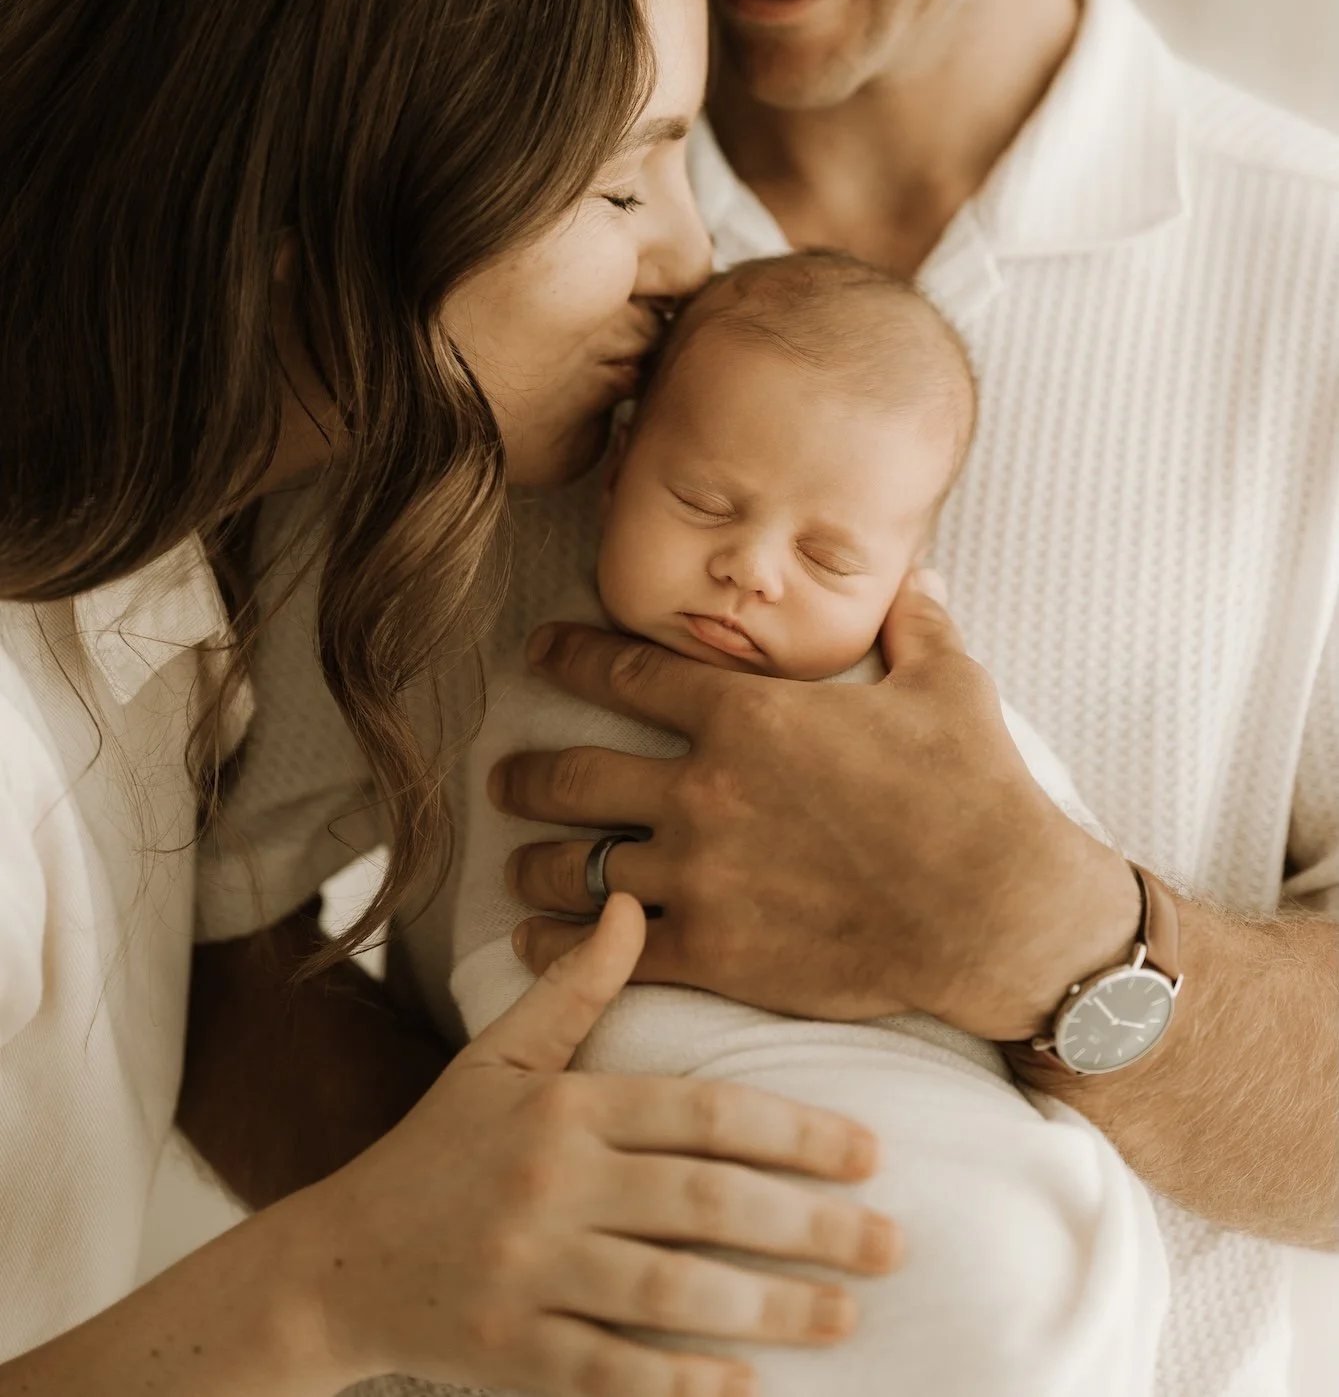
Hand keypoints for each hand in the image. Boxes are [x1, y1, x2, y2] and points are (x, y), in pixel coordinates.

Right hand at [304, 894, 898, 1395]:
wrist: (337, 1265)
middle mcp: (550, 1189)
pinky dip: (682, 1383)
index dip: (791, 1130)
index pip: (697, 1114)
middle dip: (809, 1226)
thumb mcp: (497, 1059)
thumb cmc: (436, 1151)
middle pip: (701, 1203)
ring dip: (768, 1308)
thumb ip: (574, 991)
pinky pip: (612, 1374)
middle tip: (893, 1243)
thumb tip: (627, 899)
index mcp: (561, 1112)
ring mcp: (530, 1276)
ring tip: (849, 1316)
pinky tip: (747, 1384)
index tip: (869, 1151)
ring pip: (669, 1293)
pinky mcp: (512, 1357)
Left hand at [493, 576, 1139, 1035]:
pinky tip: (536, 949)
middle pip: (577, 776)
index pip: (628, 673)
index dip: (571, 657)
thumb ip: (916, 623)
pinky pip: (614, 955)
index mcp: (749, 715)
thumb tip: (921, 572)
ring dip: (535, 867)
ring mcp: (705, 875)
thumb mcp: (949, 683)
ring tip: (514, 867)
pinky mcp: (719, 953)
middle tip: (503, 777)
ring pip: (581, 868)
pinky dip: (565, 952)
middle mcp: (706, 789)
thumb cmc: (975, 790)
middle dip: (527, 776)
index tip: (538, 652)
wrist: (997, 910)